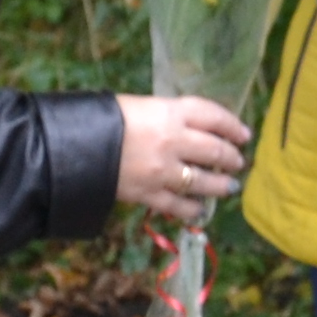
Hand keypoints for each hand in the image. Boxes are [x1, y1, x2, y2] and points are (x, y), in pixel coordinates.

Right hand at [110, 94, 251, 226]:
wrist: (72, 147)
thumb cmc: (101, 118)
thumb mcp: (137, 106)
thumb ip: (164, 116)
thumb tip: (183, 128)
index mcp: (170, 112)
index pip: (213, 116)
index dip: (233, 125)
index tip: (243, 134)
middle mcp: (173, 141)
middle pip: (215, 151)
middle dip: (231, 158)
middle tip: (238, 162)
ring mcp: (163, 171)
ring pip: (204, 182)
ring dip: (221, 185)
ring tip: (229, 187)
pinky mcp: (149, 195)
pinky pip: (179, 206)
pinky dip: (193, 210)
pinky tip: (200, 211)